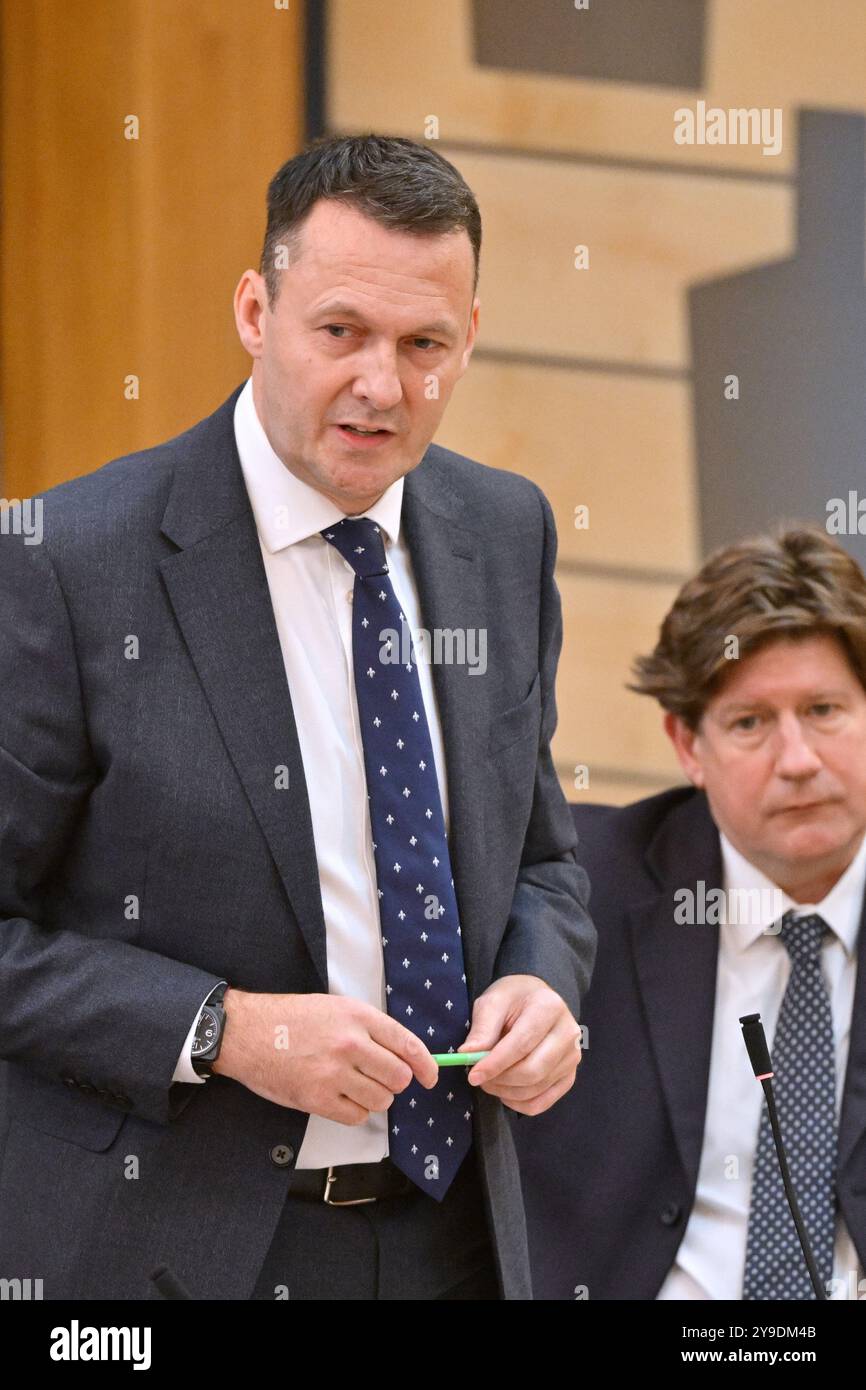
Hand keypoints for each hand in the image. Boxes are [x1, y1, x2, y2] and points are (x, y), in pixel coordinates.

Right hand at [213, 989, 438, 1123]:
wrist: (248, 1032)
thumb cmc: (291, 1019)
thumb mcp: (335, 1007)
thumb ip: (369, 1028)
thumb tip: (404, 1054)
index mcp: (358, 1016)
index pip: (408, 1045)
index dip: (426, 1066)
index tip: (430, 1077)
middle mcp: (350, 1044)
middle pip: (398, 1077)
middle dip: (394, 1082)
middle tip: (378, 1079)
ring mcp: (333, 1073)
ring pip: (381, 1100)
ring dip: (374, 1098)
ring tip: (354, 1086)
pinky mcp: (317, 1098)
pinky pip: (356, 1116)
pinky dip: (353, 1111)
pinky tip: (339, 1098)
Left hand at [460, 974, 581, 1114]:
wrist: (537, 999)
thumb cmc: (514, 999)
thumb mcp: (493, 1002)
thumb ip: (482, 1029)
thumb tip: (467, 1055)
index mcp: (549, 1007)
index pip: (521, 1045)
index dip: (495, 1064)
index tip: (473, 1075)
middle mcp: (568, 1033)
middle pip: (532, 1071)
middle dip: (500, 1080)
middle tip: (479, 1077)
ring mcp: (573, 1057)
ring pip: (536, 1088)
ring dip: (506, 1092)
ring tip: (490, 1080)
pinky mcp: (570, 1075)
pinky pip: (544, 1102)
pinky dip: (519, 1104)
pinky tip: (506, 1091)